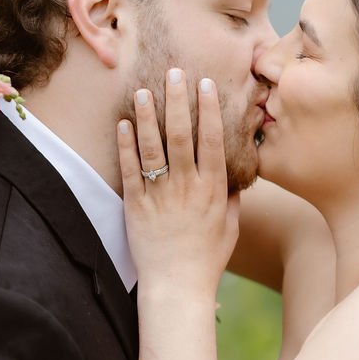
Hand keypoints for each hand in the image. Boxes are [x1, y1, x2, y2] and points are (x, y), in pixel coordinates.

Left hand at [117, 70, 238, 294]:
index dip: (208, 110)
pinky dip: (125, 145)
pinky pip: (130, 170)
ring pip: (153, 148)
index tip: (205, 84)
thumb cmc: (207, 258)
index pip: (211, 140)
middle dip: (177, 101)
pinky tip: (124, 123)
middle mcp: (187, 187)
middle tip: (174, 72)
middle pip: (181, 135)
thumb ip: (231, 197)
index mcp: (212, 189)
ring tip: (145, 89)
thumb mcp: (230, 226)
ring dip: (148, 116)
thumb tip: (234, 173)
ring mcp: (160, 195)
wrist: (177, 287)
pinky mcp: (136, 206)